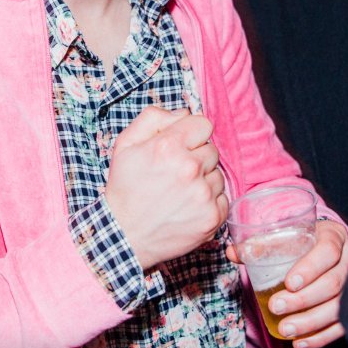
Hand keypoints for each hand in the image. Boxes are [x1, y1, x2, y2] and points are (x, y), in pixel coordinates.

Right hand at [104, 106, 227, 270]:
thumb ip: (154, 118)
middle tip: (175, 174)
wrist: (124, 235)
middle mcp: (189, 168)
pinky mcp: (212, 217)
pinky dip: (209, 202)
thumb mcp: (125, 144)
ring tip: (179, 193)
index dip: (190, 135)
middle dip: (196, 158)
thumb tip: (184, 112)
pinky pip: (223, 198)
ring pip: (218, 175)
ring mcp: (203, 195)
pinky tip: (188, 207)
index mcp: (168, 146)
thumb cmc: (125, 189)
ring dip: (203, 181)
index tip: (180, 148)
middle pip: (212, 150)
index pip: (203, 124)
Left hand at [229, 219, 347, 347]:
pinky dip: (320, 337)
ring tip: (285, 329)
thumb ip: (261, 244)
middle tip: (276, 307)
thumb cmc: (306, 241)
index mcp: (335, 236)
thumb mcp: (289, 235)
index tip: (288, 283)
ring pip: (339, 308)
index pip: (328, 251)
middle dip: (303, 300)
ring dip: (310, 322)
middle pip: (333, 283)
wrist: (330, 246)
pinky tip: (300, 343)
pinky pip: (342, 325)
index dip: (310, 269)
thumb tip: (232, 252)